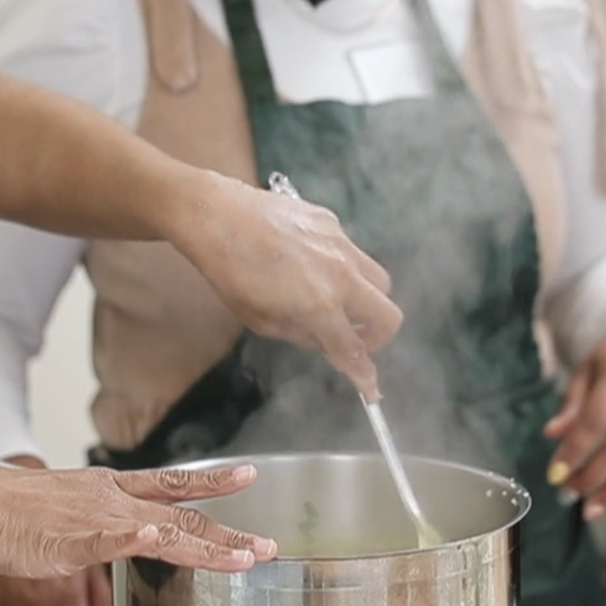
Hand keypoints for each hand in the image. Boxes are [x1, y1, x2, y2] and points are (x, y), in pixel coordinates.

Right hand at [0, 463, 275, 578]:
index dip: (213, 481)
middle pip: (182, 512)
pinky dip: (137, 538)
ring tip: (243, 556)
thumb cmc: (12, 512)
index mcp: (110, 488)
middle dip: (229, 531)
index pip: (173, 481)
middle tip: (267, 545)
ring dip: (206, 545)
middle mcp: (112, 497)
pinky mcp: (74, 537)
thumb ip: (98, 527)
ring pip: (163, 530)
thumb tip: (116, 541)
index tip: (248, 475)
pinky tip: (159, 537)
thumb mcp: (67, 513)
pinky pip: (111, 539)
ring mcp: (96, 516)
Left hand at [168, 170, 399, 399]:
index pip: (355, 350)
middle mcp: (342, 275)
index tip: (370, 389)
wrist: (216, 215)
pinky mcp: (331, 220)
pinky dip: (345, 268)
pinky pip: (353, 252)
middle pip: (389, 315)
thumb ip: (303, 335)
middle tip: (354, 338)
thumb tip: (330, 344)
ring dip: (367, 299)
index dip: (365, 375)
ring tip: (338, 301)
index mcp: (320, 306)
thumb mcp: (261, 319)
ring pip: (379, 280)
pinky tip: (312, 264)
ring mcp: (341, 244)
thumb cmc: (230, 273)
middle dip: (377, 336)